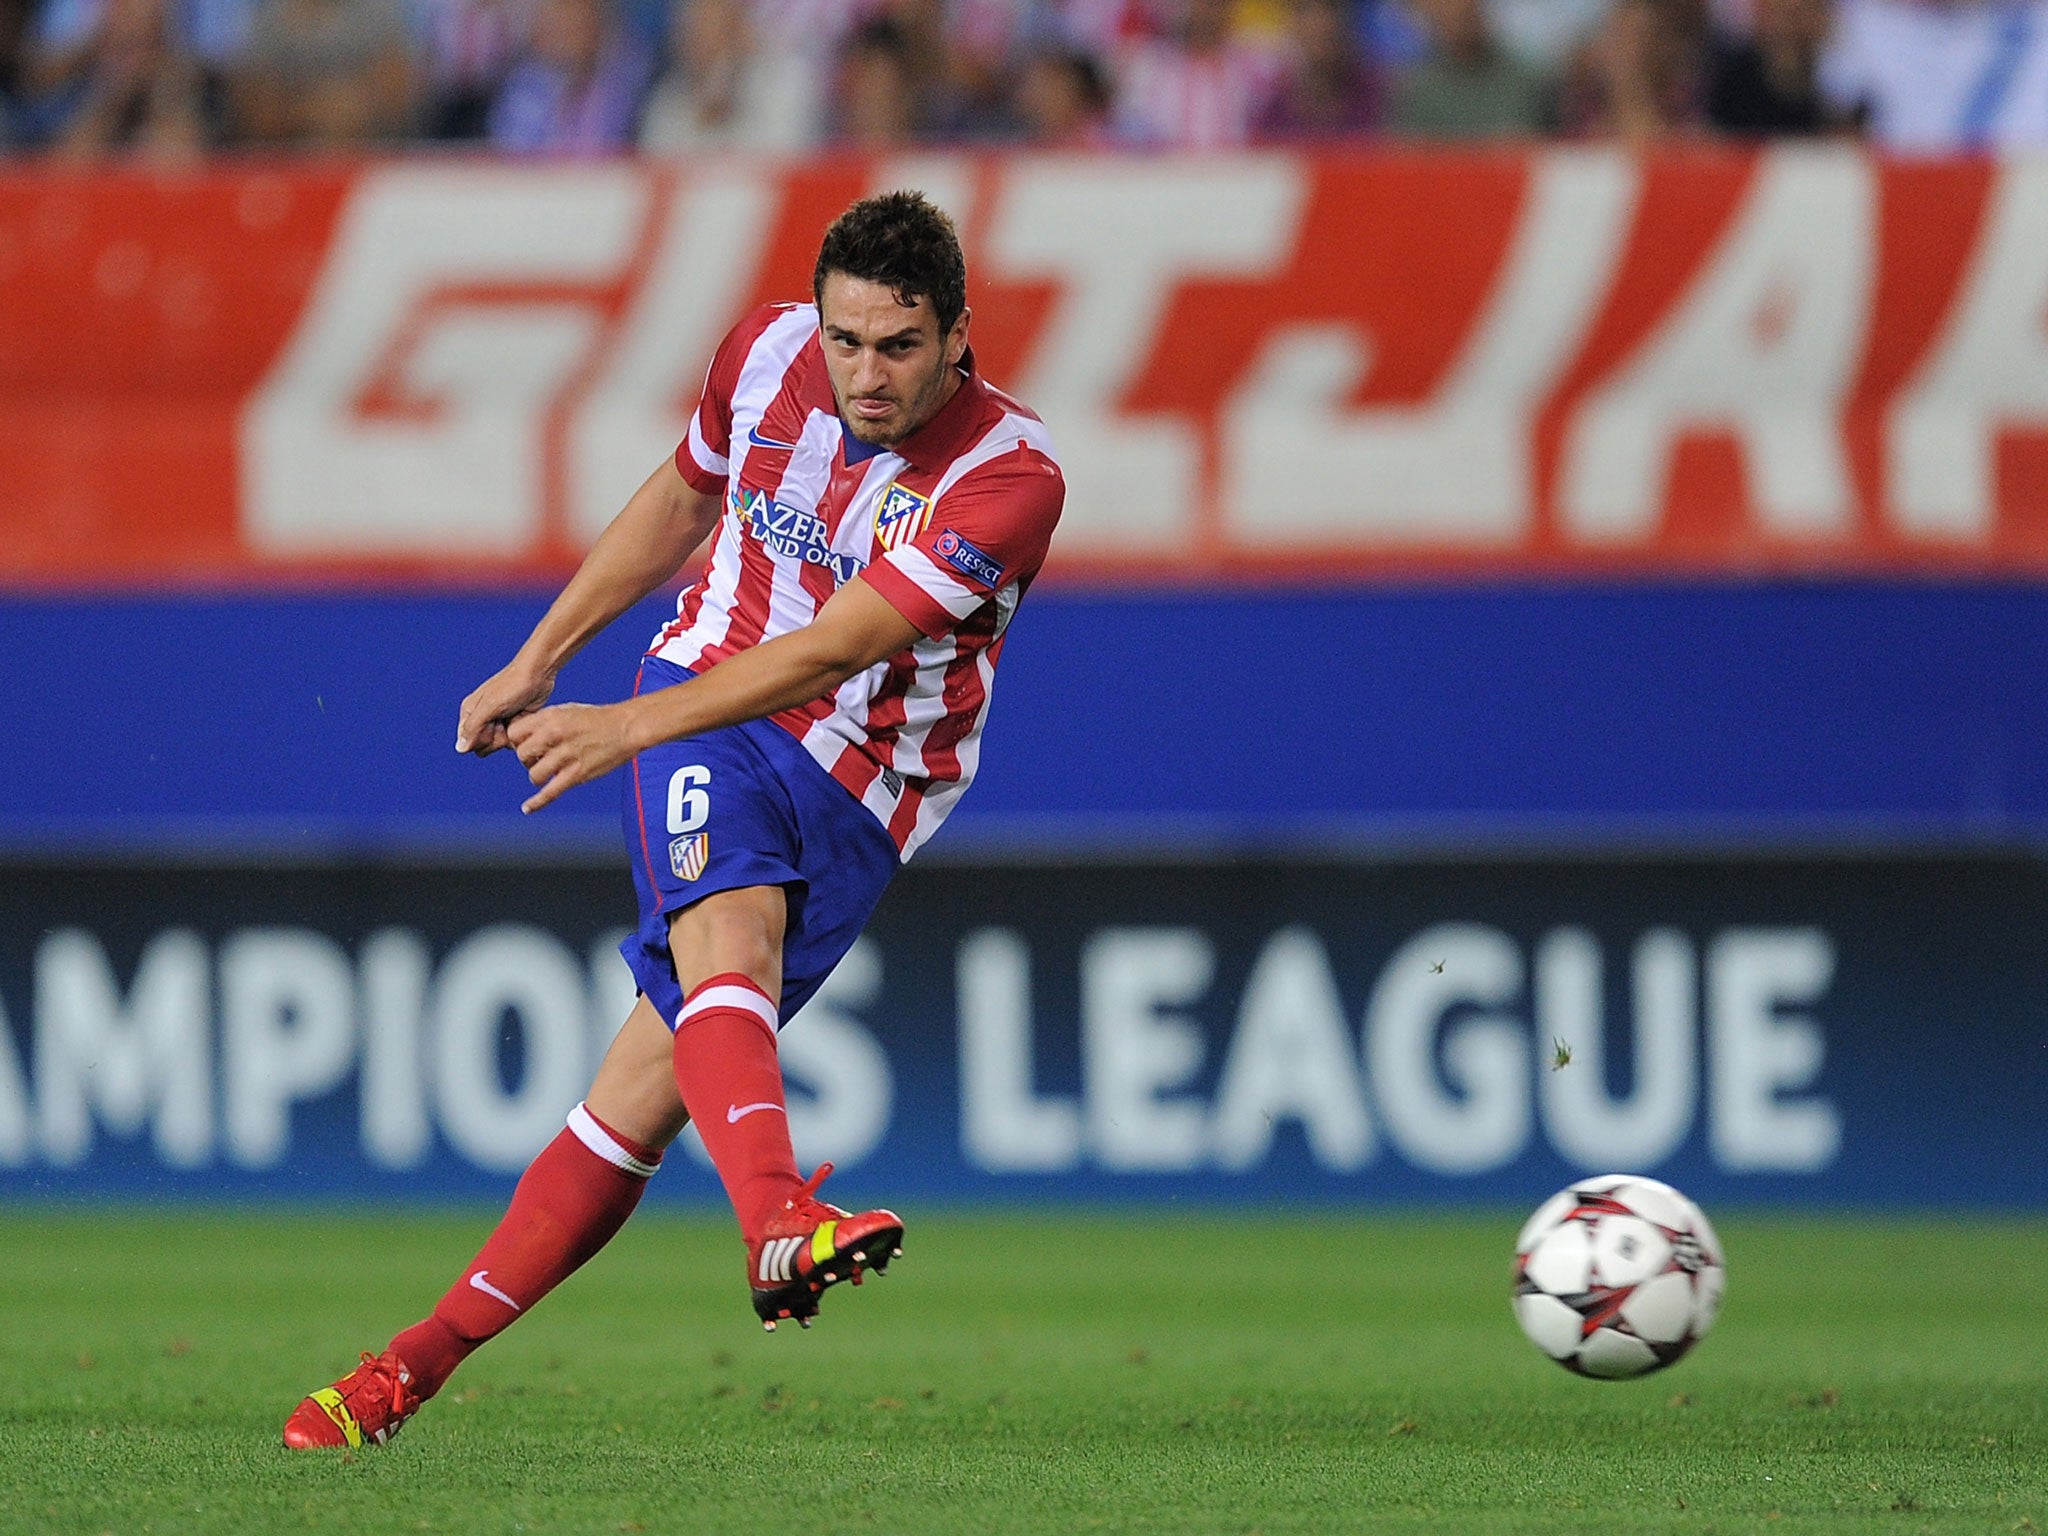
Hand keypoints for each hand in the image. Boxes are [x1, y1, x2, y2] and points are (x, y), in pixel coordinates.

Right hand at [457, 660, 554, 755]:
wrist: (539, 673)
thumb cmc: (513, 685)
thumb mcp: (491, 706)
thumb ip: (473, 727)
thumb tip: (460, 749)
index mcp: (469, 712)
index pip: (468, 743)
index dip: (482, 739)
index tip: (494, 725)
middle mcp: (481, 718)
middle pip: (484, 747)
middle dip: (497, 739)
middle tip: (506, 720)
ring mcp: (498, 722)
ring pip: (500, 745)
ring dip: (510, 736)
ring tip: (516, 716)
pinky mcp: (513, 723)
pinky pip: (513, 740)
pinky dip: (520, 733)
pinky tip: (524, 718)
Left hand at [508, 701, 640, 813]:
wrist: (626, 727)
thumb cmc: (597, 719)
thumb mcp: (566, 710)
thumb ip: (544, 722)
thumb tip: (526, 736)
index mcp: (550, 717)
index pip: (515, 733)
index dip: (518, 741)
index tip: (526, 744)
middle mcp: (554, 735)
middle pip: (521, 755)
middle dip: (527, 759)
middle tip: (539, 759)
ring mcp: (566, 755)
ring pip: (534, 775)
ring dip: (538, 776)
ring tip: (548, 772)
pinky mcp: (577, 773)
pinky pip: (550, 792)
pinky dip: (536, 803)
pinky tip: (527, 808)